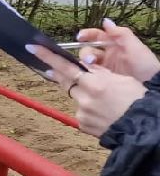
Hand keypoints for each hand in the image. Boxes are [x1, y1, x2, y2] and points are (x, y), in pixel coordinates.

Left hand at [28, 45, 148, 137]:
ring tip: (104, 100)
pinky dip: (89, 110)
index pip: (66, 66)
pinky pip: (81, 112)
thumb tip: (87, 67)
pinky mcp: (81, 123)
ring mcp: (81, 111)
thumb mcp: (123, 80)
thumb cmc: (138, 100)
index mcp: (96, 82)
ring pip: (76, 97)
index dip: (48, 57)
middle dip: (60, 74)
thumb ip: (101, 73)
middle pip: (66, 81)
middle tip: (51, 69)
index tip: (33, 47)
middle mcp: (85, 96)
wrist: (142, 128)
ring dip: (84, 95)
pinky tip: (103, 113)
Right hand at [75, 20, 159, 81]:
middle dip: (85, 53)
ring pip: (87, 62)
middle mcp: (108, 55)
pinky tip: (86, 74)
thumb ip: (121, 33)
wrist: (151, 86)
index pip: (97, 36)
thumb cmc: (145, 65)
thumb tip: (105, 21)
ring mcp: (105, 67)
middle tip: (90, 60)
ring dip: (84, 63)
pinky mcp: (103, 79)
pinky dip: (85, 73)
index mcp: (115, 44)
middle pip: (88, 49)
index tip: (79, 37)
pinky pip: (90, 74)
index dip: (87, 34)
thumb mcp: (135, 47)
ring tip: (89, 68)